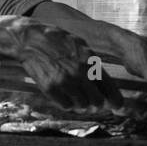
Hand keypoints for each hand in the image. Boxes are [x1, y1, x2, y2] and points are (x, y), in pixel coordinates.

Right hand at [4, 18, 122, 110]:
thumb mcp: (80, 44)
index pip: (109, 87)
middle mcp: (79, 73)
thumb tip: (103, 79)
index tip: (116, 105)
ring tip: (78, 96)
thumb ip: (92, 61)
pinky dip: (68, 103)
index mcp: (89, 61)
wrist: (30, 39)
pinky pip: (66, 106)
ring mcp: (64, 82)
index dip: (115, 99)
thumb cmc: (57, 39)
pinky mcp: (50, 88)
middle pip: (97, 101)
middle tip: (94, 100)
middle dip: (97, 102)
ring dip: (82, 103)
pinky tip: (65, 95)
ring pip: (82, 106)